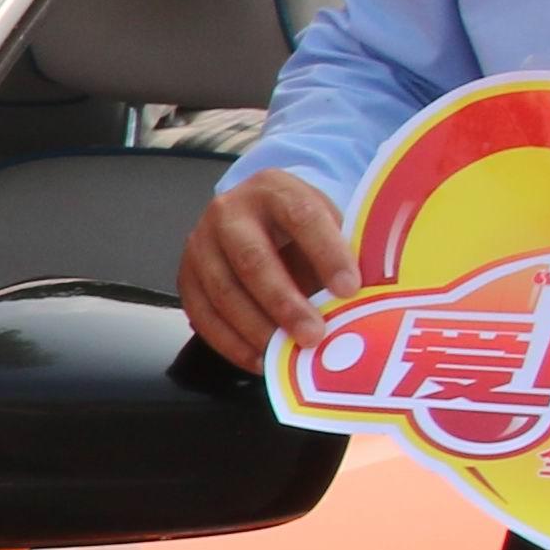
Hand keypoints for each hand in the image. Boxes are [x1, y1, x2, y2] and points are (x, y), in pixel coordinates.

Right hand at [180, 169, 353, 370]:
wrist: (256, 217)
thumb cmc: (300, 228)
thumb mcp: (325, 224)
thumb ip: (340, 256)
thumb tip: (363, 304)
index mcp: (273, 189)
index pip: (301, 216)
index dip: (326, 253)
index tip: (350, 289)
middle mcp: (229, 211)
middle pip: (253, 259)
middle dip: (284, 303)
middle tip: (313, 335)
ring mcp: (201, 244)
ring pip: (224, 292)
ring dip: (258, 330)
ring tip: (286, 355)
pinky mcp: (186, 276)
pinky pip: (203, 316)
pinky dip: (232, 344)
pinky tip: (260, 360)